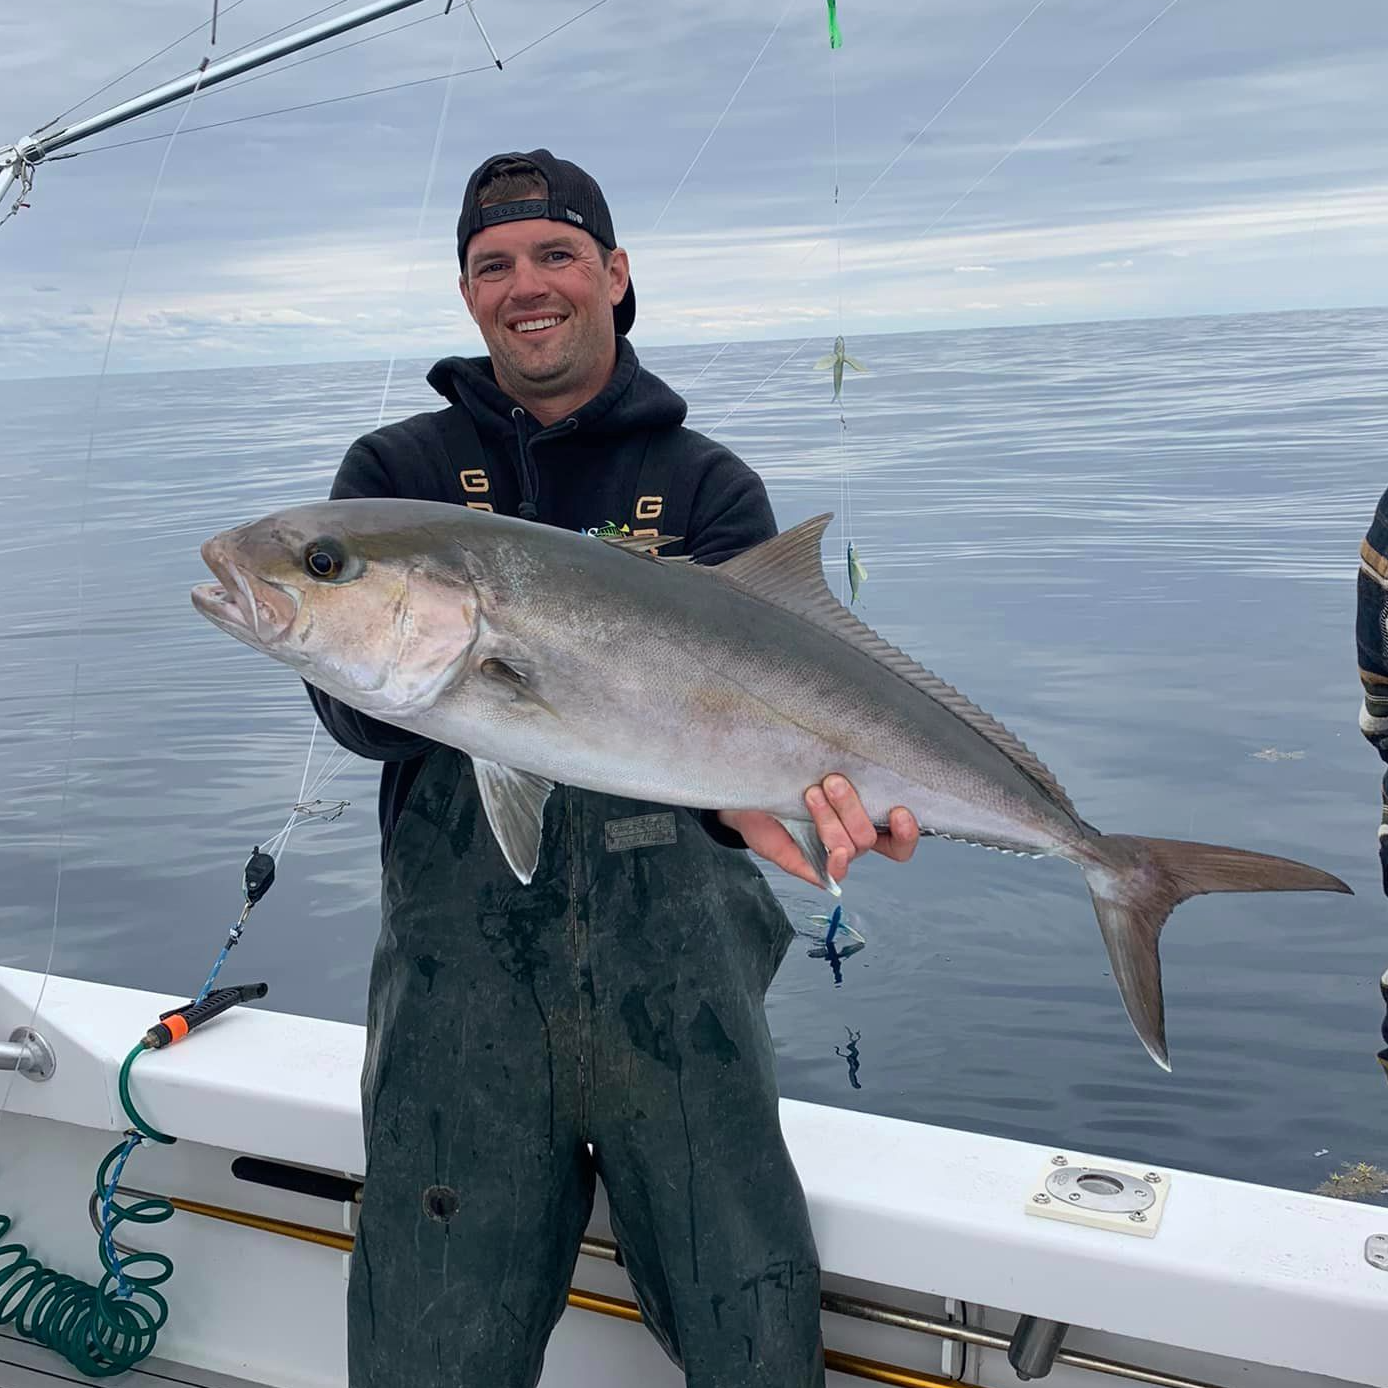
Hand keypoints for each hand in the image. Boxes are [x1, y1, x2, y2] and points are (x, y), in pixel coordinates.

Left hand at [717, 774, 918, 889]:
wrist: (748, 794)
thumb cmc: (786, 779)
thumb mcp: (814, 766)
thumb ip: (837, 762)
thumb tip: (862, 747)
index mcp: (862, 817)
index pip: (899, 836)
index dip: (906, 830)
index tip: (899, 810)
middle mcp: (850, 838)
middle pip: (869, 836)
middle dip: (853, 808)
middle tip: (833, 782)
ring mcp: (830, 854)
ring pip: (850, 847)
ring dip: (832, 821)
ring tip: (811, 794)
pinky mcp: (808, 865)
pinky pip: (832, 875)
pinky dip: (837, 864)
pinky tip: (834, 851)